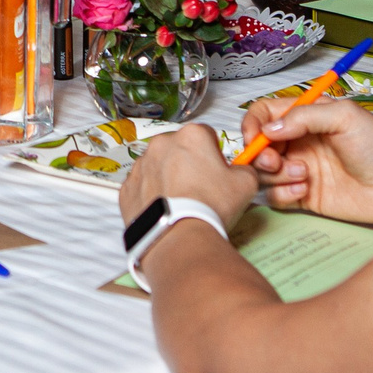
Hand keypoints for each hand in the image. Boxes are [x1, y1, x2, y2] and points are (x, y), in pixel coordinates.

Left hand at [118, 124, 254, 229]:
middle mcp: (161, 144)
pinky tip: (165, 210)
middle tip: (200, 190)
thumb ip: (245, 168)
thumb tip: (240, 170)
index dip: (214, 154)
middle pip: (179, 148)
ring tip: (181, 203)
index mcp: (191, 135)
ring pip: (158, 166)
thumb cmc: (211, 205)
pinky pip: (142, 186)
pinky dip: (152, 195)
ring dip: (168, 178)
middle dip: (189, 164)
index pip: (206, 135)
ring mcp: (140, 165)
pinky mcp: (127, 187)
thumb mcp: (246, 184)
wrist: (179, 237)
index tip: (217, 172)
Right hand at [235, 93, 372, 224]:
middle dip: (259, 154)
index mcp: (306, 117)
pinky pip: (276, 196)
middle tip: (274, 161)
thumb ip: (303, 117)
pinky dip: (282, 194)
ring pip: (264, 173)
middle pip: (258, 146)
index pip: (264, 114)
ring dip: (275, 174)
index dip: (253, 125)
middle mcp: (299, 142)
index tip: (256, 139)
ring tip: (302, 175)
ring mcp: (300, 170)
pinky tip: (304, 191)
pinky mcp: (305, 196)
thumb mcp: (344, 117)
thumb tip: (268, 130)